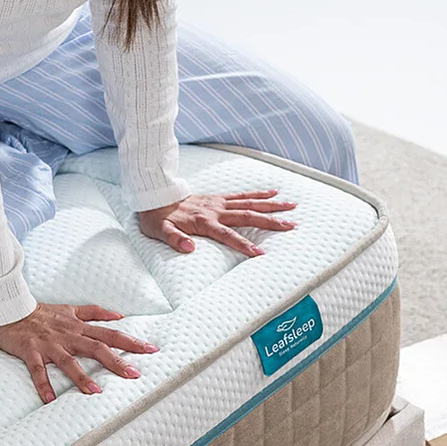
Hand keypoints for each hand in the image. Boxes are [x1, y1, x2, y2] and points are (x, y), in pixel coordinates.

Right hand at [0, 303, 158, 404]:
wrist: (9, 307)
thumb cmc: (41, 312)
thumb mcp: (71, 308)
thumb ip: (94, 312)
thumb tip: (120, 316)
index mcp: (79, 326)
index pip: (111, 333)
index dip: (131, 341)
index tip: (151, 350)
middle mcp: (68, 335)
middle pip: (97, 347)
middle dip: (116, 361)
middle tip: (135, 374)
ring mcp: (49, 344)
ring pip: (69, 361)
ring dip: (82, 377)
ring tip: (96, 392)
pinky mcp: (30, 351)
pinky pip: (37, 370)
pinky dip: (43, 384)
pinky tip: (50, 400)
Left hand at [137, 190, 296, 258]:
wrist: (155, 197)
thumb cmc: (157, 218)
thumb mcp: (159, 232)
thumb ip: (174, 240)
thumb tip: (189, 248)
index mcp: (204, 222)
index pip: (228, 235)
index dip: (244, 244)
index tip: (260, 253)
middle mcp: (215, 211)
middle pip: (248, 215)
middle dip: (270, 221)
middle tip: (291, 225)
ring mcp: (219, 203)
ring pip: (250, 203)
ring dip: (271, 205)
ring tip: (291, 206)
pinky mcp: (219, 198)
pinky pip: (242, 195)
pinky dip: (259, 194)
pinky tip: (274, 193)